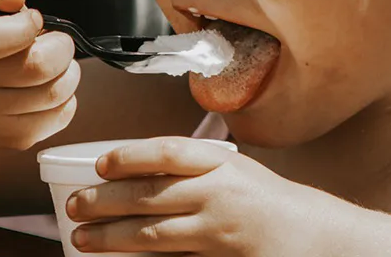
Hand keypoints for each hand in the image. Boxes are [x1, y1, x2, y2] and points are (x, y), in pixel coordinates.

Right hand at [0, 0, 79, 167]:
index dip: (24, 26)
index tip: (33, 21)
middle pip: (38, 67)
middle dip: (61, 47)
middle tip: (54, 42)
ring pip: (57, 91)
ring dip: (69, 71)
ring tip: (54, 65)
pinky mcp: (15, 139)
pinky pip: (63, 114)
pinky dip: (67, 98)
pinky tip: (49, 88)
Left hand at [67, 137, 349, 255]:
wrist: (314, 236)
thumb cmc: (268, 203)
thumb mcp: (235, 173)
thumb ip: (194, 172)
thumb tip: (134, 177)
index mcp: (224, 163)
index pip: (170, 152)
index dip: (131, 156)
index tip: (102, 164)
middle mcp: (221, 193)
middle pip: (151, 194)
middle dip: (106, 201)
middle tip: (75, 206)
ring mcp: (219, 232)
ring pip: (153, 233)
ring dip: (112, 236)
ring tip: (83, 238)